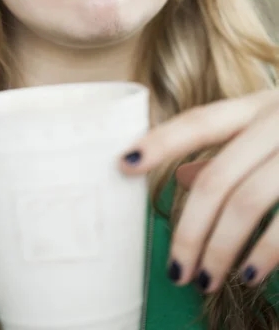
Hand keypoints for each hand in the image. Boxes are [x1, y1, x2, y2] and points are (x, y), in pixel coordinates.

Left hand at [119, 89, 278, 293]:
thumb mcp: (269, 125)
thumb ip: (228, 149)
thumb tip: (181, 177)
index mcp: (258, 106)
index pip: (198, 123)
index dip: (158, 142)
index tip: (122, 164)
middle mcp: (278, 120)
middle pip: (218, 177)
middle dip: (190, 228)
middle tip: (176, 268)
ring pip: (249, 201)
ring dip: (221, 247)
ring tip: (204, 279)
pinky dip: (268, 253)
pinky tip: (250, 275)